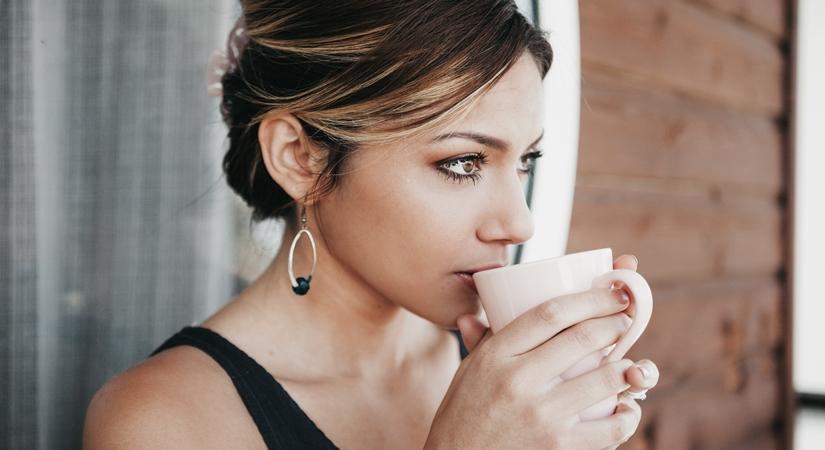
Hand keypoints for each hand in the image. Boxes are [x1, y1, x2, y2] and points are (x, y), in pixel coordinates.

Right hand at [440, 254, 658, 448]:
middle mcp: (519, 379)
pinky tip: (627, 408)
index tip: (613, 294)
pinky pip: (611, 427)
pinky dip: (627, 415)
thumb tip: (472, 314)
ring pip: (605, 379)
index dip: (590, 298)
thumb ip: (480, 341)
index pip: (550, 313)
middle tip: (627, 320)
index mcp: (497, 354)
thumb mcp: (466, 372)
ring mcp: (541, 414)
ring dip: (629, 367)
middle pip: (584, 338)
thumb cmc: (463, 415)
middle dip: (617, 323)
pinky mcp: (558, 445)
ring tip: (630, 364)